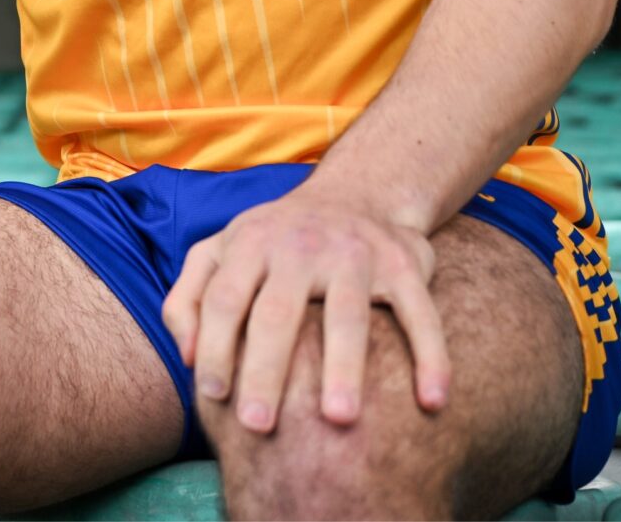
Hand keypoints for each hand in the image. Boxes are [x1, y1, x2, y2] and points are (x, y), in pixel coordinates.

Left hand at [159, 183, 449, 432]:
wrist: (357, 194)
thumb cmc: (274, 244)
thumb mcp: (219, 253)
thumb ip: (188, 299)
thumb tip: (187, 359)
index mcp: (250, 243)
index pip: (224, 300)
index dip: (215, 347)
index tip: (213, 397)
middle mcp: (300, 245)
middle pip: (278, 313)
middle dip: (265, 371)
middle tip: (258, 427)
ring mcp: (355, 254)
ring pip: (348, 315)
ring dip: (344, 368)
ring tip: (338, 420)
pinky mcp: (404, 266)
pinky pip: (421, 313)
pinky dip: (431, 356)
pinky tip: (433, 401)